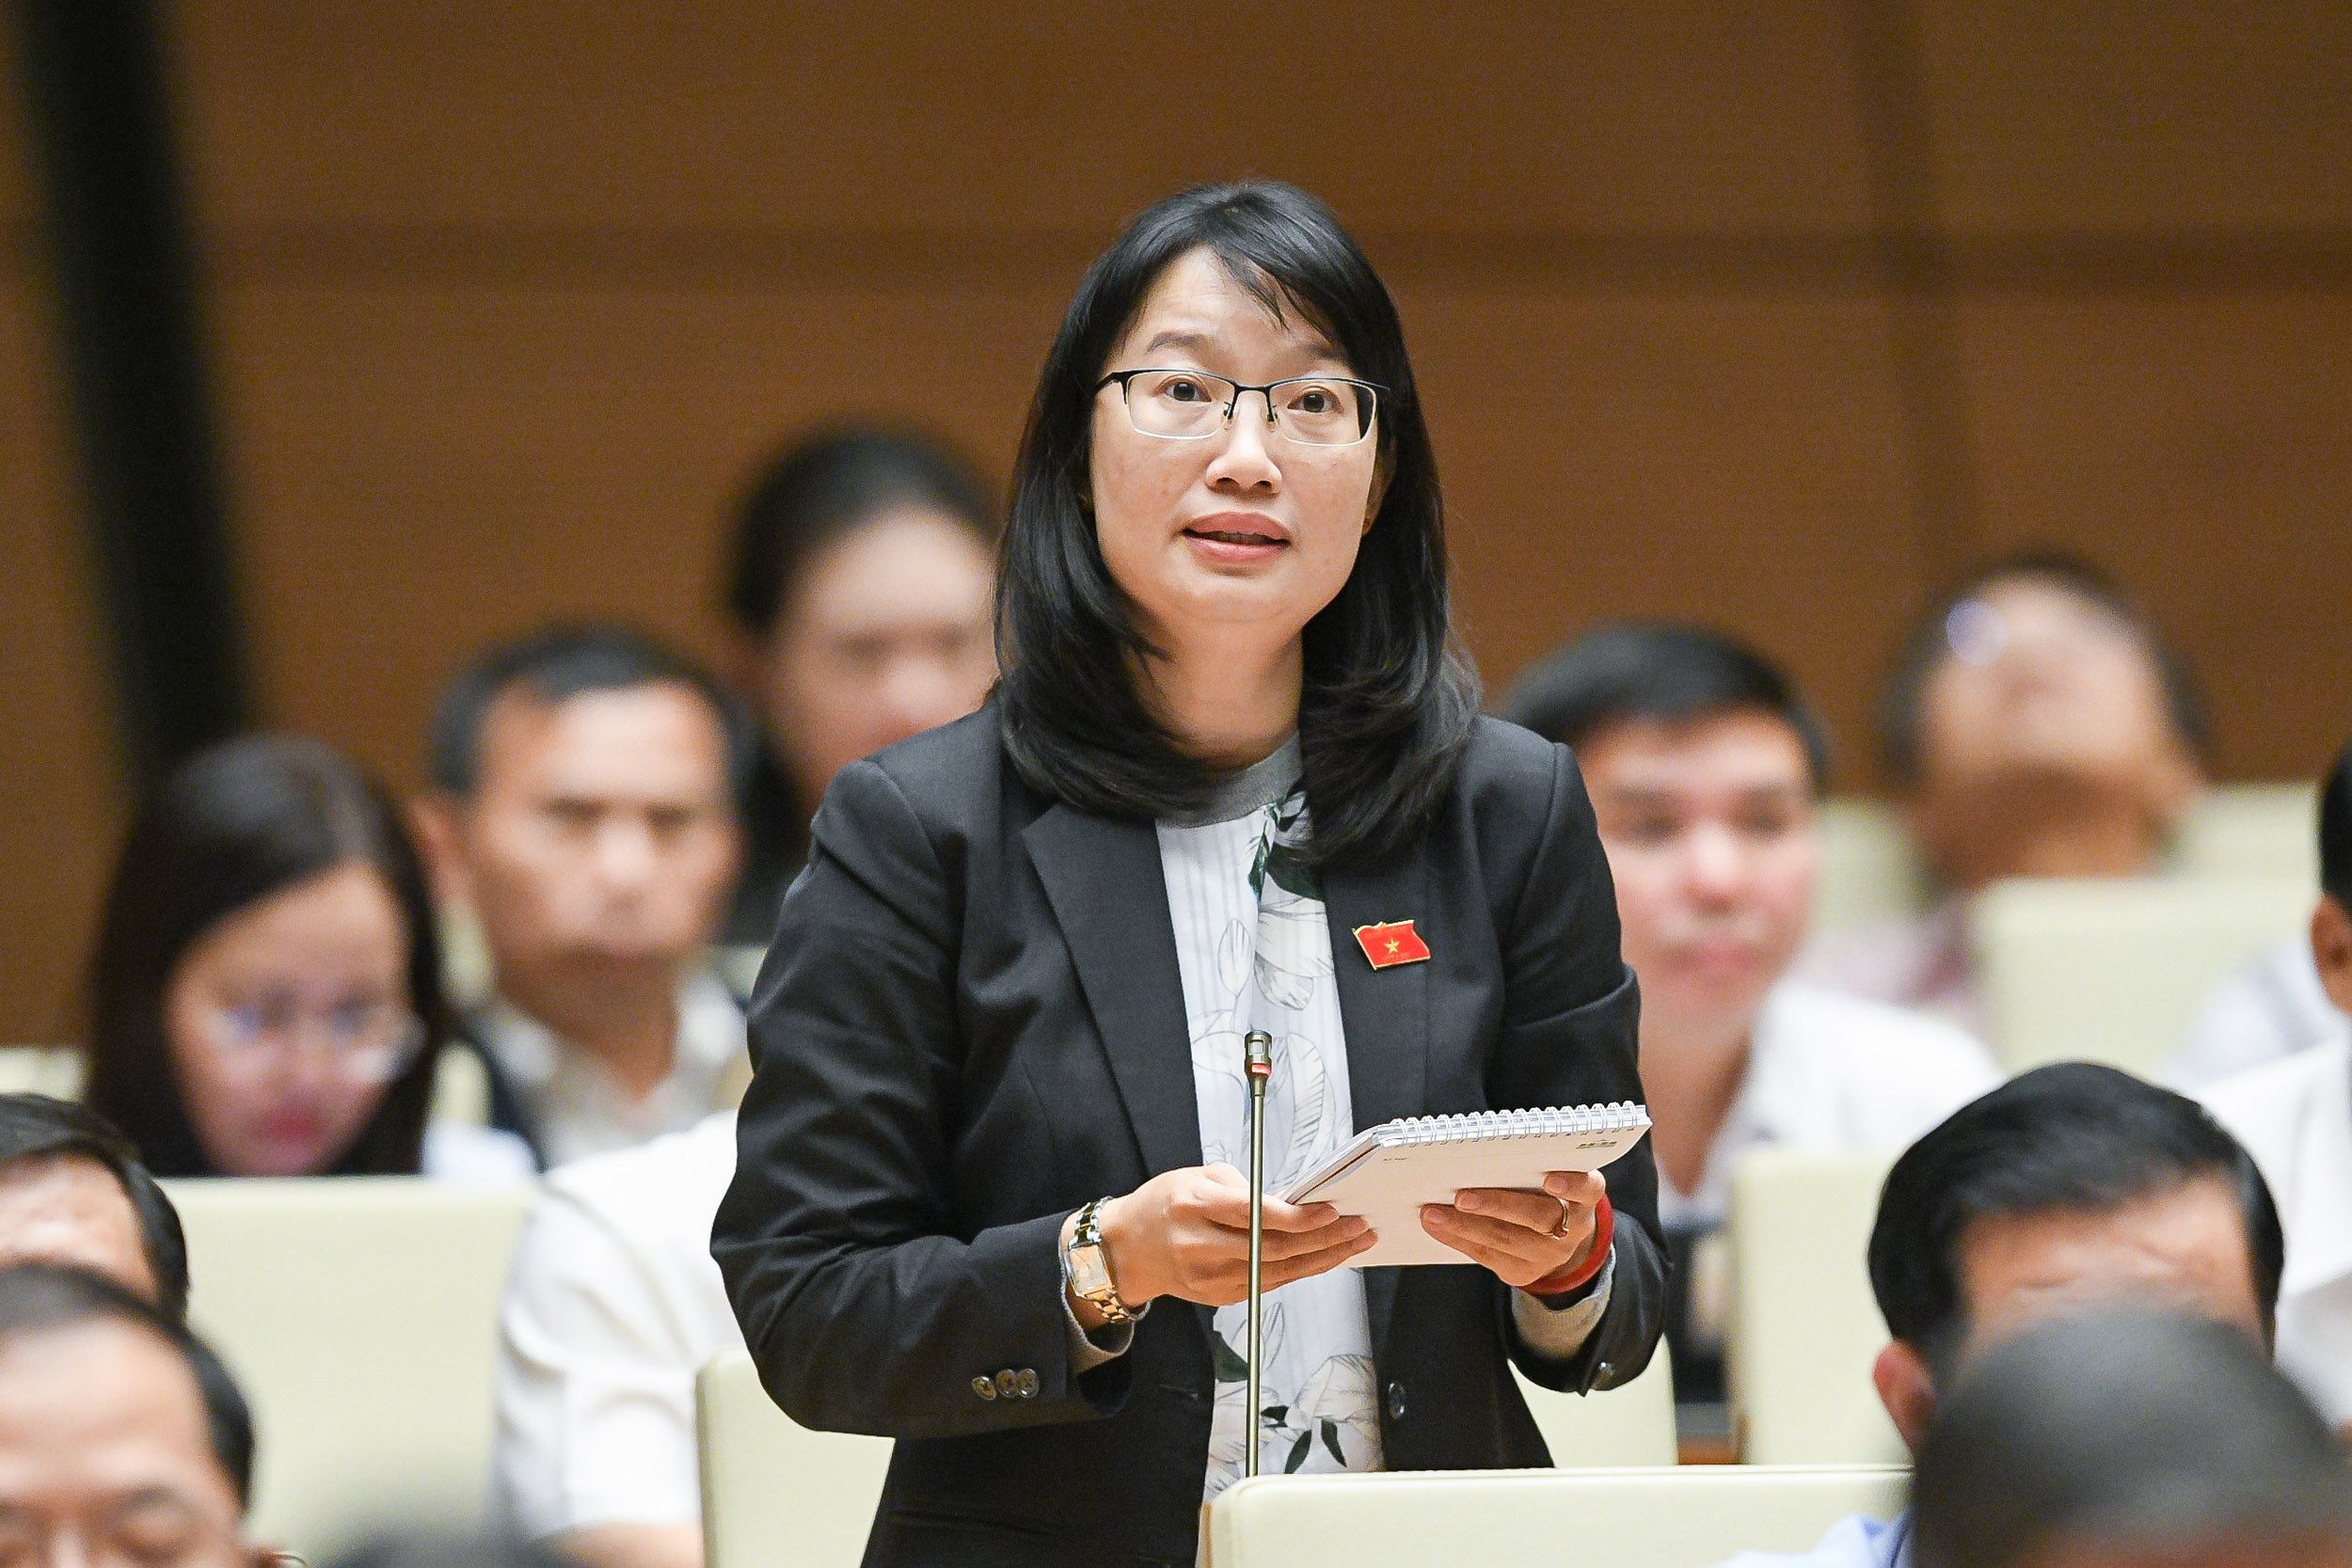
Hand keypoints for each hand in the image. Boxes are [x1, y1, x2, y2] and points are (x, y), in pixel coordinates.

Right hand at [1072, 1163, 1374, 1319]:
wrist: (1130, 1248)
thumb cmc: (1167, 1203)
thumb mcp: (1197, 1177)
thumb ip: (1243, 1188)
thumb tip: (1291, 1202)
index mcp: (1192, 1207)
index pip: (1253, 1215)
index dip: (1296, 1217)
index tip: (1329, 1209)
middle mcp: (1199, 1247)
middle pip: (1273, 1249)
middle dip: (1323, 1239)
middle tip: (1358, 1224)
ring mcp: (1209, 1278)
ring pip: (1279, 1272)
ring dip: (1322, 1258)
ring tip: (1354, 1241)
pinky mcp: (1220, 1297)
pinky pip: (1270, 1283)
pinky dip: (1302, 1270)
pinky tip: (1325, 1256)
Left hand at [1419, 1170, 1604, 1290]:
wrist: (1558, 1238)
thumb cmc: (1544, 1190)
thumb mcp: (1551, 1174)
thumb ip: (1527, 1165)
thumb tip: (1471, 1153)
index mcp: (1585, 1196)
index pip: (1587, 1188)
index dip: (1572, 1184)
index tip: (1550, 1179)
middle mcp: (1574, 1227)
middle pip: (1538, 1217)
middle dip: (1496, 1205)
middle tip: (1461, 1196)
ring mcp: (1551, 1254)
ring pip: (1507, 1240)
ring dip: (1464, 1226)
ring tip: (1432, 1213)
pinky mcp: (1526, 1273)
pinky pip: (1489, 1256)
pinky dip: (1459, 1239)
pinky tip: (1437, 1226)